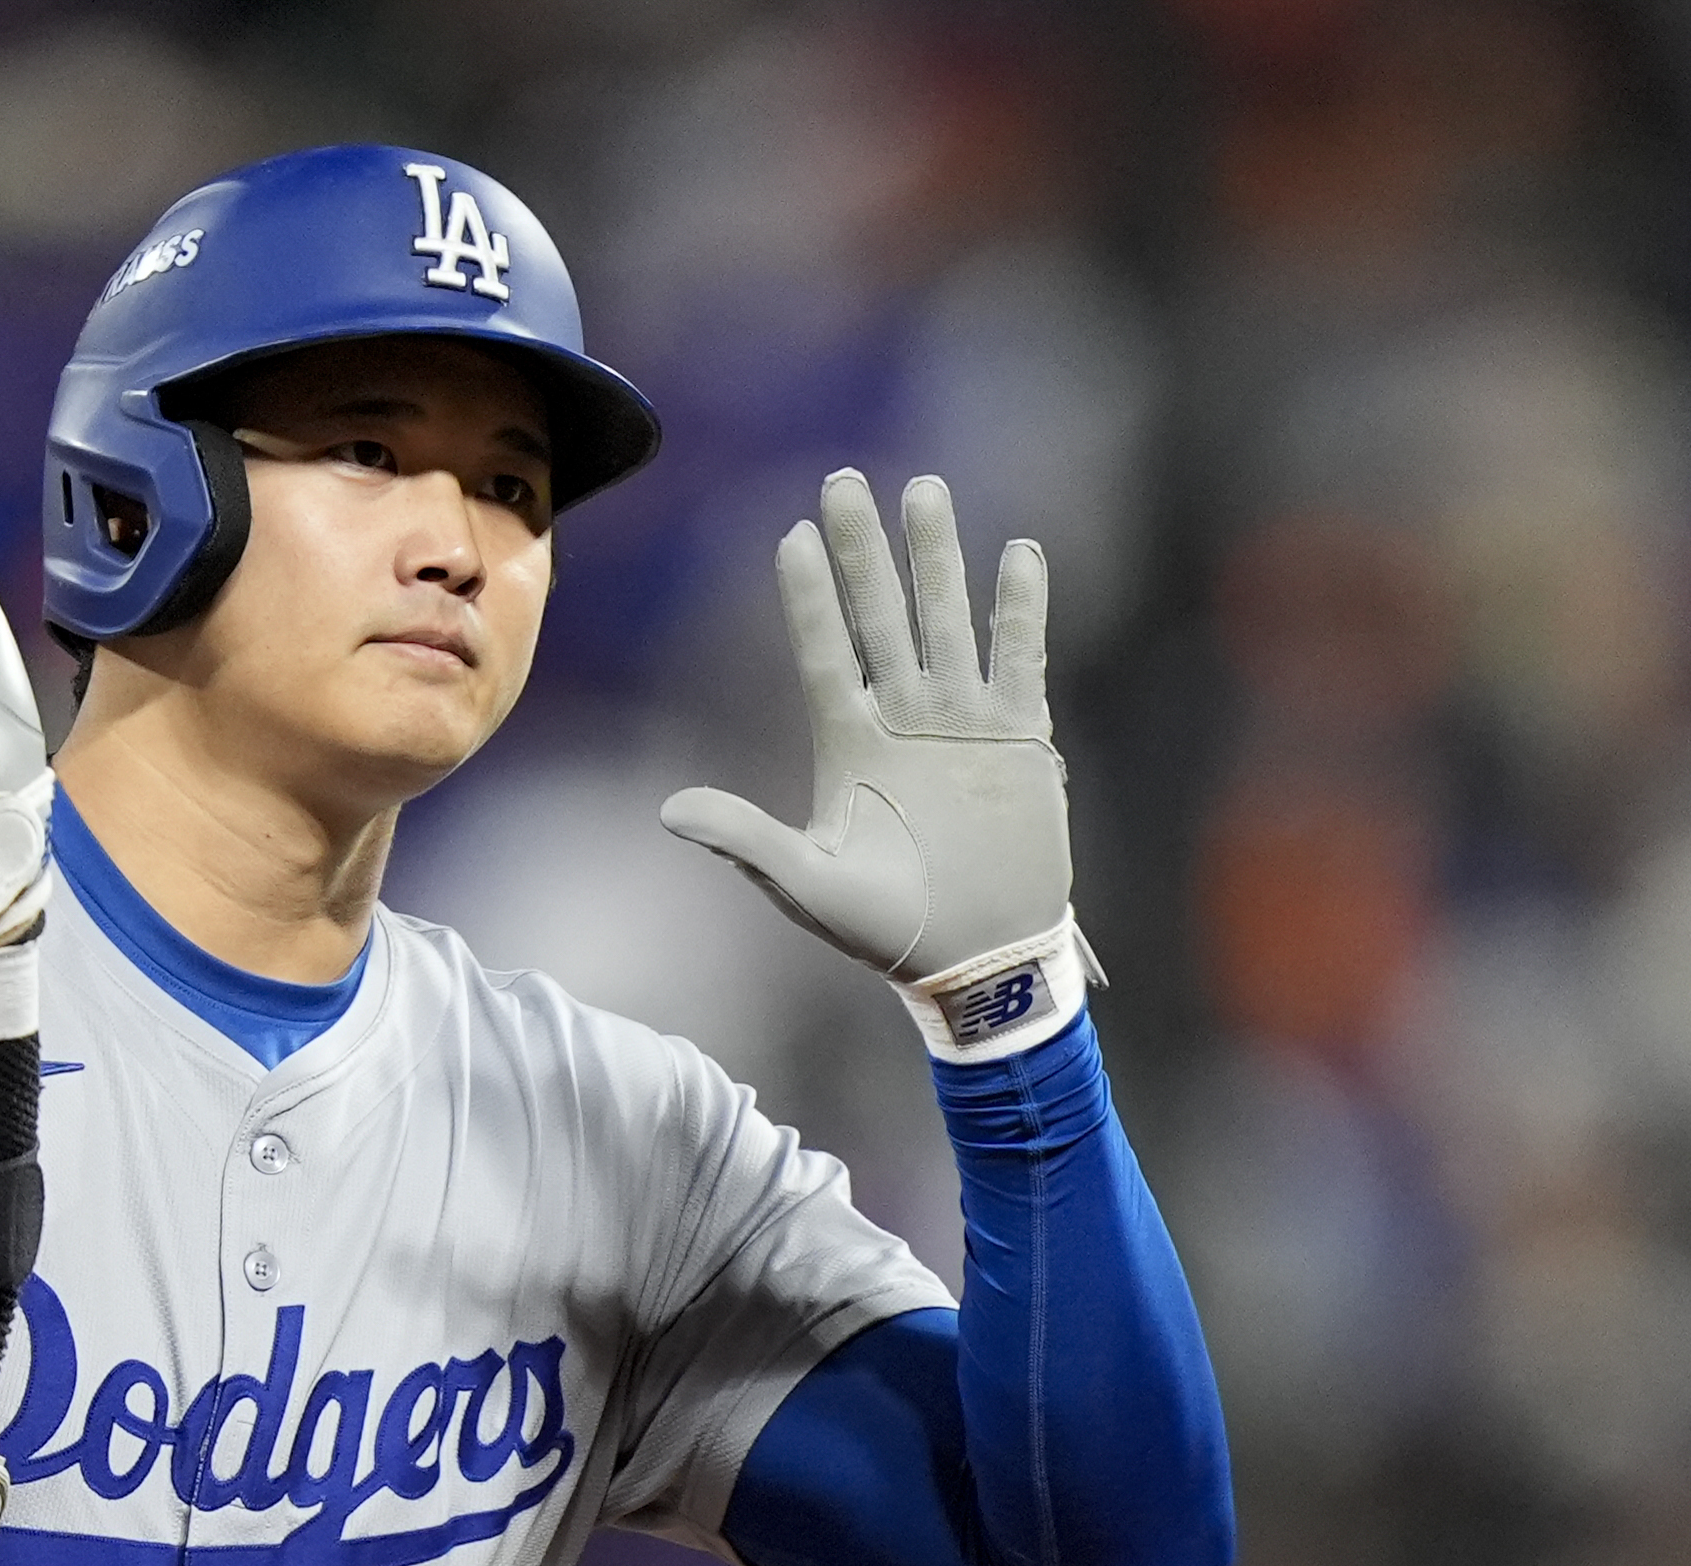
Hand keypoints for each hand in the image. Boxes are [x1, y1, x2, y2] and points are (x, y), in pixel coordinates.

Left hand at [660, 470, 1092, 1058]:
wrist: (979, 960)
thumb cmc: (889, 931)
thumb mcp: (808, 886)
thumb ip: (745, 841)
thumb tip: (669, 812)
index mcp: (850, 745)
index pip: (825, 653)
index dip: (810, 597)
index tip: (791, 536)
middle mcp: (904, 719)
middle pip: (881, 615)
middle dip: (864, 549)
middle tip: (846, 480)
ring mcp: (963, 722)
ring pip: (946, 619)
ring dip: (937, 558)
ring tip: (926, 491)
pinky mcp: (1021, 737)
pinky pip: (1020, 658)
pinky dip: (1019, 610)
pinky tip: (1018, 554)